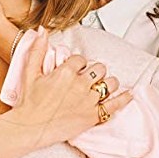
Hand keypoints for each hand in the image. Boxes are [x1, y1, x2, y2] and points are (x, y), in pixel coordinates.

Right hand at [2, 29, 132, 147]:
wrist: (30, 127)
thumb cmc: (29, 102)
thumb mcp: (30, 72)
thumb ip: (38, 50)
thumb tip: (42, 30)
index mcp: (66, 72)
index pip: (81, 59)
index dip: (79, 63)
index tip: (76, 69)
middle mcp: (80, 84)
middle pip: (99, 69)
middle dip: (95, 71)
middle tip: (90, 77)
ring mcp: (88, 100)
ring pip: (109, 83)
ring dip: (108, 82)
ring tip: (104, 85)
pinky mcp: (92, 116)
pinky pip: (114, 105)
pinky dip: (124, 98)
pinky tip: (129, 94)